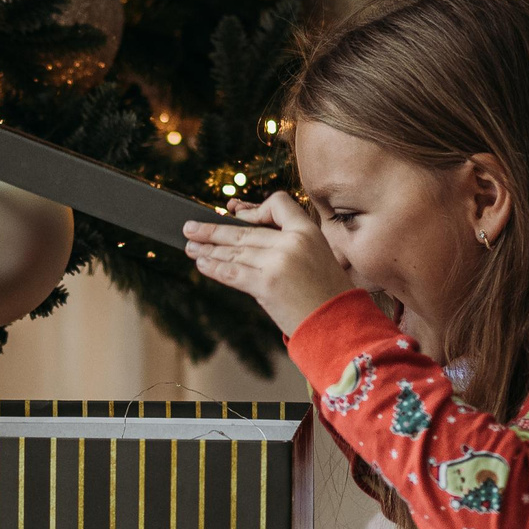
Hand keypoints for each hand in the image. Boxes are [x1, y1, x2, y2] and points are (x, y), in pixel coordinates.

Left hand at [183, 193, 354, 337]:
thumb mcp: (318, 258)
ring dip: (207, 249)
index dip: (254, 209)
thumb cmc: (328, 296)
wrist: (338, 326)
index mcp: (309, 231)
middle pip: (245, 230)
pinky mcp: (266, 284)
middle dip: (213, 230)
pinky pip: (232, 272)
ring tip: (190, 246)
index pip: (278, 203)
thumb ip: (290, 245)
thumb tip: (249, 239)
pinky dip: (213, 267)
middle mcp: (293, 242)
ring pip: (234, 250)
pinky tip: (201, 263)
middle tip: (191, 228)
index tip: (235, 214)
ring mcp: (278, 262)